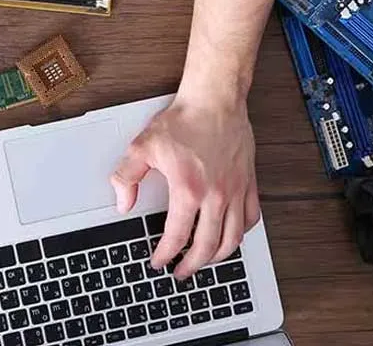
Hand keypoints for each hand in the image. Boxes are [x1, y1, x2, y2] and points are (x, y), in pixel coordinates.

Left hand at [110, 95, 260, 278]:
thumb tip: (122, 203)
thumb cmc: (184, 120)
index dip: (165, 255)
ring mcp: (236, 190)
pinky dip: (241, 233)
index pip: (177, 236)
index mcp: (189, 190)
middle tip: (181, 272)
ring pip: (233, 238)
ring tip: (205, 260)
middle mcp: (216, 195)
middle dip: (192, 265)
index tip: (158, 261)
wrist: (214, 99)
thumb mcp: (142, 147)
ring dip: (218, 256)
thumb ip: (126, 178)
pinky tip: (232, 235)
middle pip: (207, 246)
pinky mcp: (249, 182)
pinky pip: (251, 218)